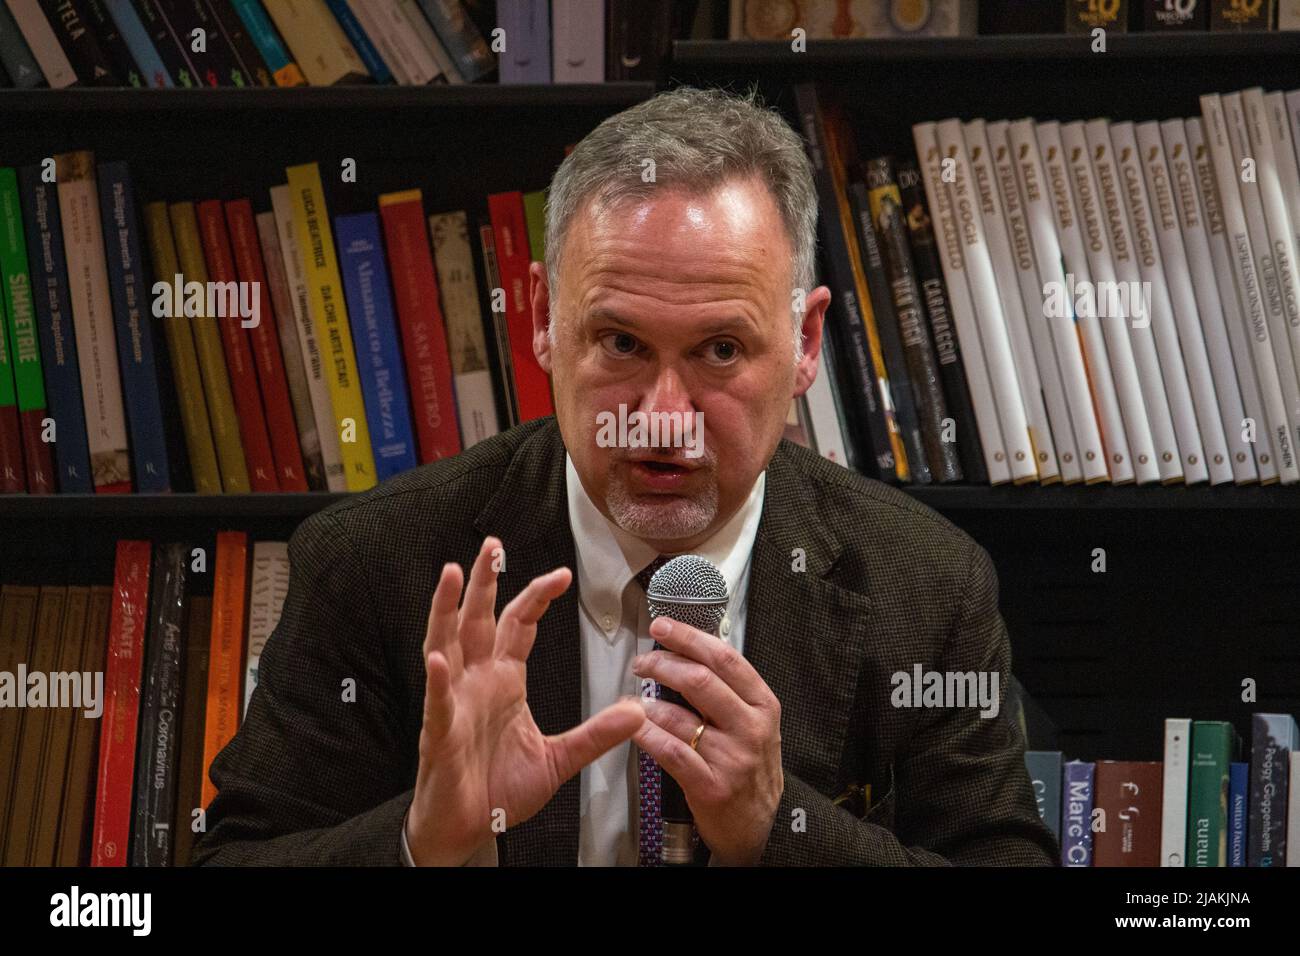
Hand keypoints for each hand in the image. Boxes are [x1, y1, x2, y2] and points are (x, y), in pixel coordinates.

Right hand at [406, 537, 644, 864]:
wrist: (470, 828)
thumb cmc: (500, 790)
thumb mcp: (560, 759)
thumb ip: (596, 734)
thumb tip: (636, 712)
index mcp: (503, 681)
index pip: (519, 625)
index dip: (537, 597)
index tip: (561, 575)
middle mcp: (476, 682)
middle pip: (478, 620)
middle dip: (483, 581)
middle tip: (491, 545)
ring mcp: (455, 703)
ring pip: (447, 644)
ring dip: (446, 610)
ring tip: (450, 576)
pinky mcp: (440, 733)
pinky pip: (439, 701)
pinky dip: (439, 679)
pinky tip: (439, 657)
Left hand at [631, 615, 782, 865]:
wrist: (761, 825)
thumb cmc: (751, 768)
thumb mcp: (756, 723)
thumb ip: (729, 691)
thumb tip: (687, 653)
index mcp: (763, 704)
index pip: (725, 658)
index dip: (689, 637)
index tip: (663, 626)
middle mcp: (751, 728)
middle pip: (700, 680)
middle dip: (662, 664)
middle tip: (642, 662)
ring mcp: (732, 757)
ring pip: (680, 715)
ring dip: (647, 702)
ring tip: (634, 700)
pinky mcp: (711, 785)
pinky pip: (670, 751)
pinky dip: (647, 734)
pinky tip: (636, 727)